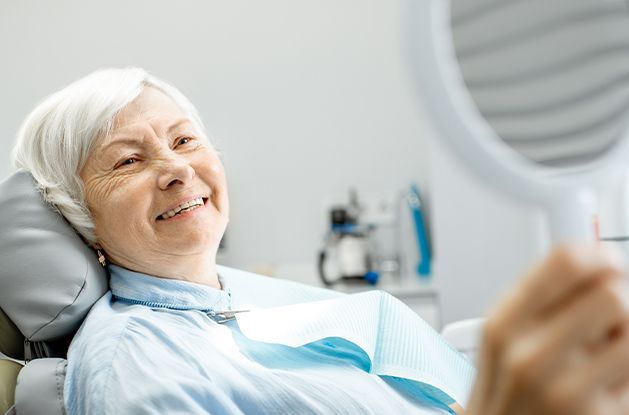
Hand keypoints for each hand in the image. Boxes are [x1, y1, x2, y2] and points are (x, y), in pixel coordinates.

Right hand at [466, 244, 628, 414]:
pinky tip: (611, 379)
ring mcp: (568, 392)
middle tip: (610, 315)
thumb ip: (541, 293)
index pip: (566, 261)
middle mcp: (531, 356)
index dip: (599, 256)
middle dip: (619, 298)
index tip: (607, 265)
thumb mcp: (504, 335)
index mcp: (504, 325)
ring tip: (608, 349)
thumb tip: (601, 258)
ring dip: (627, 334)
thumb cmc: (507, 390)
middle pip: (612, 292)